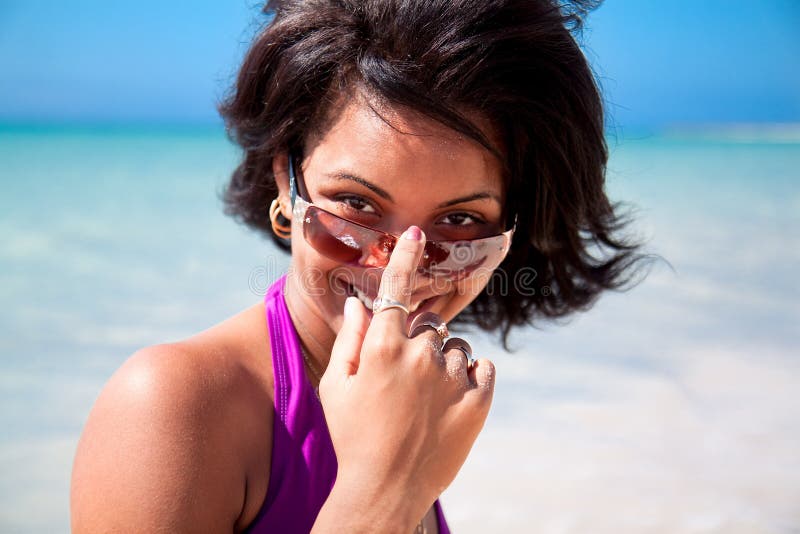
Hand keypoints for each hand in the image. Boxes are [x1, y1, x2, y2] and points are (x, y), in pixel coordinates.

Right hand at [316, 226, 495, 531]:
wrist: (385, 490)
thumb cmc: (353, 437)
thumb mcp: (337, 388)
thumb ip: (350, 340)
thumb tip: (360, 303)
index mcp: (383, 347)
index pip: (398, 289)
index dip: (407, 258)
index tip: (418, 234)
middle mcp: (420, 354)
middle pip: (430, 324)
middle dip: (420, 340)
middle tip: (406, 377)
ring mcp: (451, 378)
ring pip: (456, 347)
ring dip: (444, 362)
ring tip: (427, 398)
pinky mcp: (478, 402)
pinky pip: (484, 369)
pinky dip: (472, 377)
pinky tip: (452, 399)